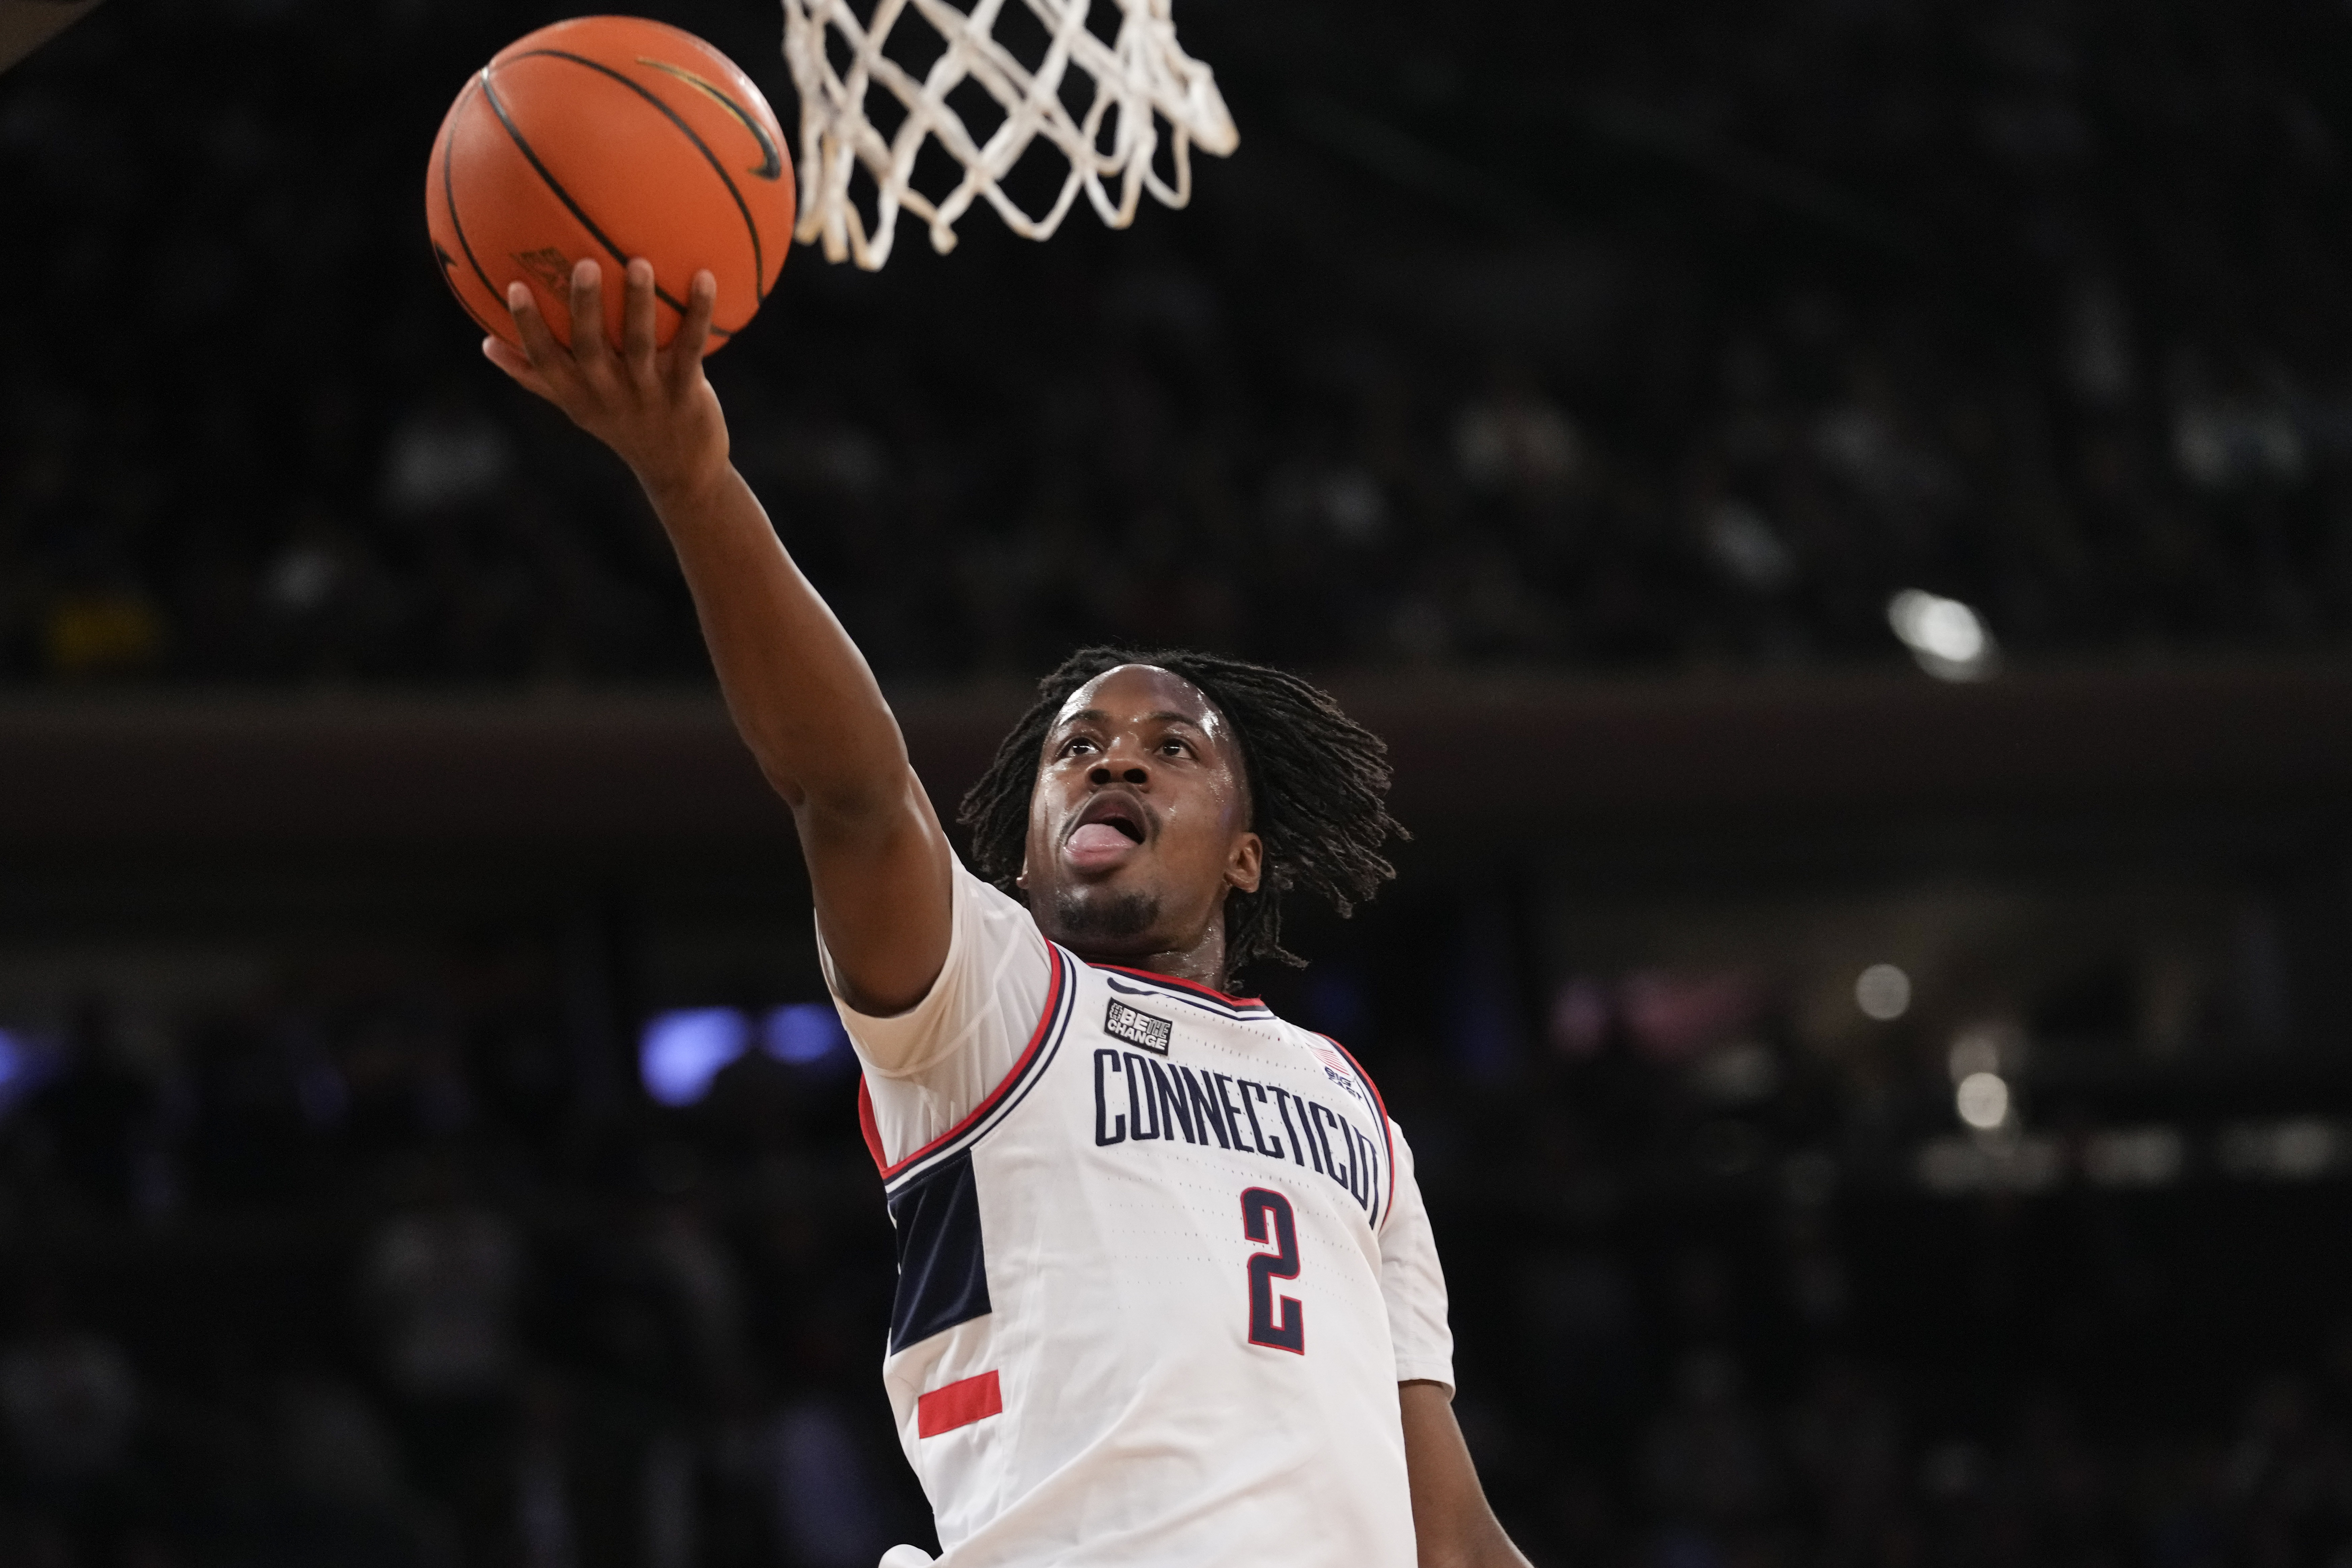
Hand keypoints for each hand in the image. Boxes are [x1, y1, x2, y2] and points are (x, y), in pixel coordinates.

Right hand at [484, 257, 728, 504]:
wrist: (682, 473)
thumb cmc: (623, 427)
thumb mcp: (577, 406)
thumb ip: (536, 376)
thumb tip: (486, 343)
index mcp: (578, 394)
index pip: (544, 359)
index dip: (528, 326)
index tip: (516, 286)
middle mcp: (608, 392)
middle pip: (589, 347)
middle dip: (584, 305)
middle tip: (584, 263)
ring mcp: (648, 393)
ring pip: (640, 344)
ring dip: (639, 303)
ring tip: (640, 262)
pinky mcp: (687, 392)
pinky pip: (692, 347)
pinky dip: (699, 313)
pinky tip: (705, 276)